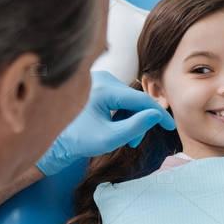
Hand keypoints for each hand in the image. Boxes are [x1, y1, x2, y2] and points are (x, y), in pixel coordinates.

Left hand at [36, 71, 174, 175]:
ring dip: (130, 120)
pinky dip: (122, 115)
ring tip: (122, 140)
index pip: (141, 100)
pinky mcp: (97, 86)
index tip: (171, 127)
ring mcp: (99, 81)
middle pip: (135, 100)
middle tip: (133, 144)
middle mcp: (103, 79)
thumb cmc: (77, 140)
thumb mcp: (109, 139)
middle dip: (139, 123)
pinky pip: (119, 100)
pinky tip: (114, 128)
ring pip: (128, 101)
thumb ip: (135, 127)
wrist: (52, 139)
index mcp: (104, 89)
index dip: (159, 115)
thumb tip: (156, 115)